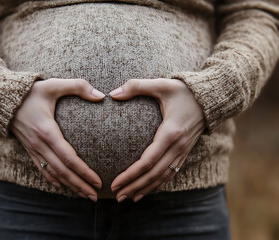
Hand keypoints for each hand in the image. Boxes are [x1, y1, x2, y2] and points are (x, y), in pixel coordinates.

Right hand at [10, 78, 104, 201]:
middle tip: (95, 196)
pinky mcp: (29, 149)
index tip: (97, 181)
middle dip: (79, 185)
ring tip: (84, 196)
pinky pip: (42, 169)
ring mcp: (33, 149)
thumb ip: (78, 86)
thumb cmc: (31, 91)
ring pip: (53, 174)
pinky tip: (62, 187)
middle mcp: (40, 144)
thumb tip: (102, 95)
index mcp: (48, 131)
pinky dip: (53, 180)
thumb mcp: (54, 85)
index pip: (69, 157)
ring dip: (69, 186)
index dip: (84, 171)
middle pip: (62, 171)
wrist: (2, 98)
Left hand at [109, 78, 205, 202]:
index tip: (115, 183)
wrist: (211, 97)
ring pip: (163, 178)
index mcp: (170, 132)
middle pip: (153, 174)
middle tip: (117, 196)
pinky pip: (171, 174)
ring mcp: (183, 151)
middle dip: (134, 187)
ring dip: (145, 189)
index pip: (148, 161)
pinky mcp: (185, 152)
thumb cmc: (184, 90)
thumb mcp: (161, 85)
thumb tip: (112, 93)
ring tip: (128, 198)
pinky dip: (158, 185)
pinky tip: (146, 190)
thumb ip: (136, 86)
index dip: (130, 175)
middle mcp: (178, 146)